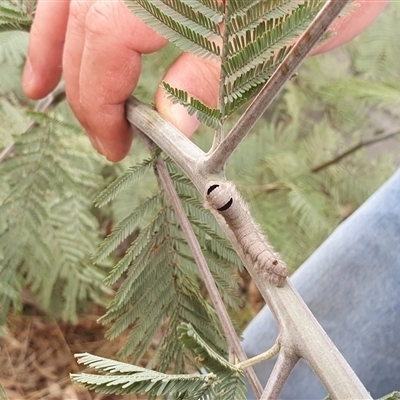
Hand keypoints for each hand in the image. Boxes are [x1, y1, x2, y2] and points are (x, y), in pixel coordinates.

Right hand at [22, 0, 387, 161]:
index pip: (106, 44)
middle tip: (100, 136)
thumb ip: (206, 82)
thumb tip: (168, 129)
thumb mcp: (268, 46)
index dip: (99, 103)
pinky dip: (76, 14)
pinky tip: (65, 35)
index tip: (112, 146)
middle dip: (85, 87)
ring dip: (57, 43)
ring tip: (39, 86)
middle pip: (86, 22)